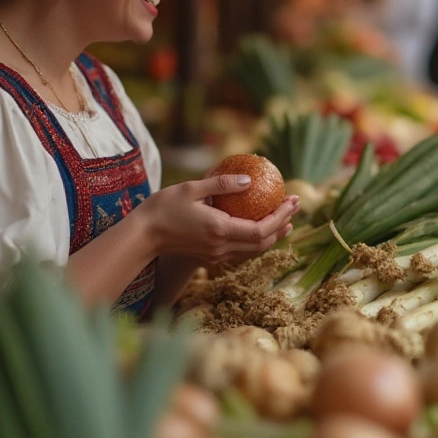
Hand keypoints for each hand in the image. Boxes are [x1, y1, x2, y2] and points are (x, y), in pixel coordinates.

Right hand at [132, 174, 299, 264]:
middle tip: (294, 206)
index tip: (292, 201)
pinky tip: (261, 228)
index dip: (281, 217)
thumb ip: (222, 184)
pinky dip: (256, 241)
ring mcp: (215, 256)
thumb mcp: (191, 188)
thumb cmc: (163, 208)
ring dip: (272, 235)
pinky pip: (241, 252)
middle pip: (262, 243)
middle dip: (282, 225)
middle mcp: (221, 247)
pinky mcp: (209, 258)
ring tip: (286, 219)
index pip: (261, 230)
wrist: (142, 236)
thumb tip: (250, 180)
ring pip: (253, 250)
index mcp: (220, 230)